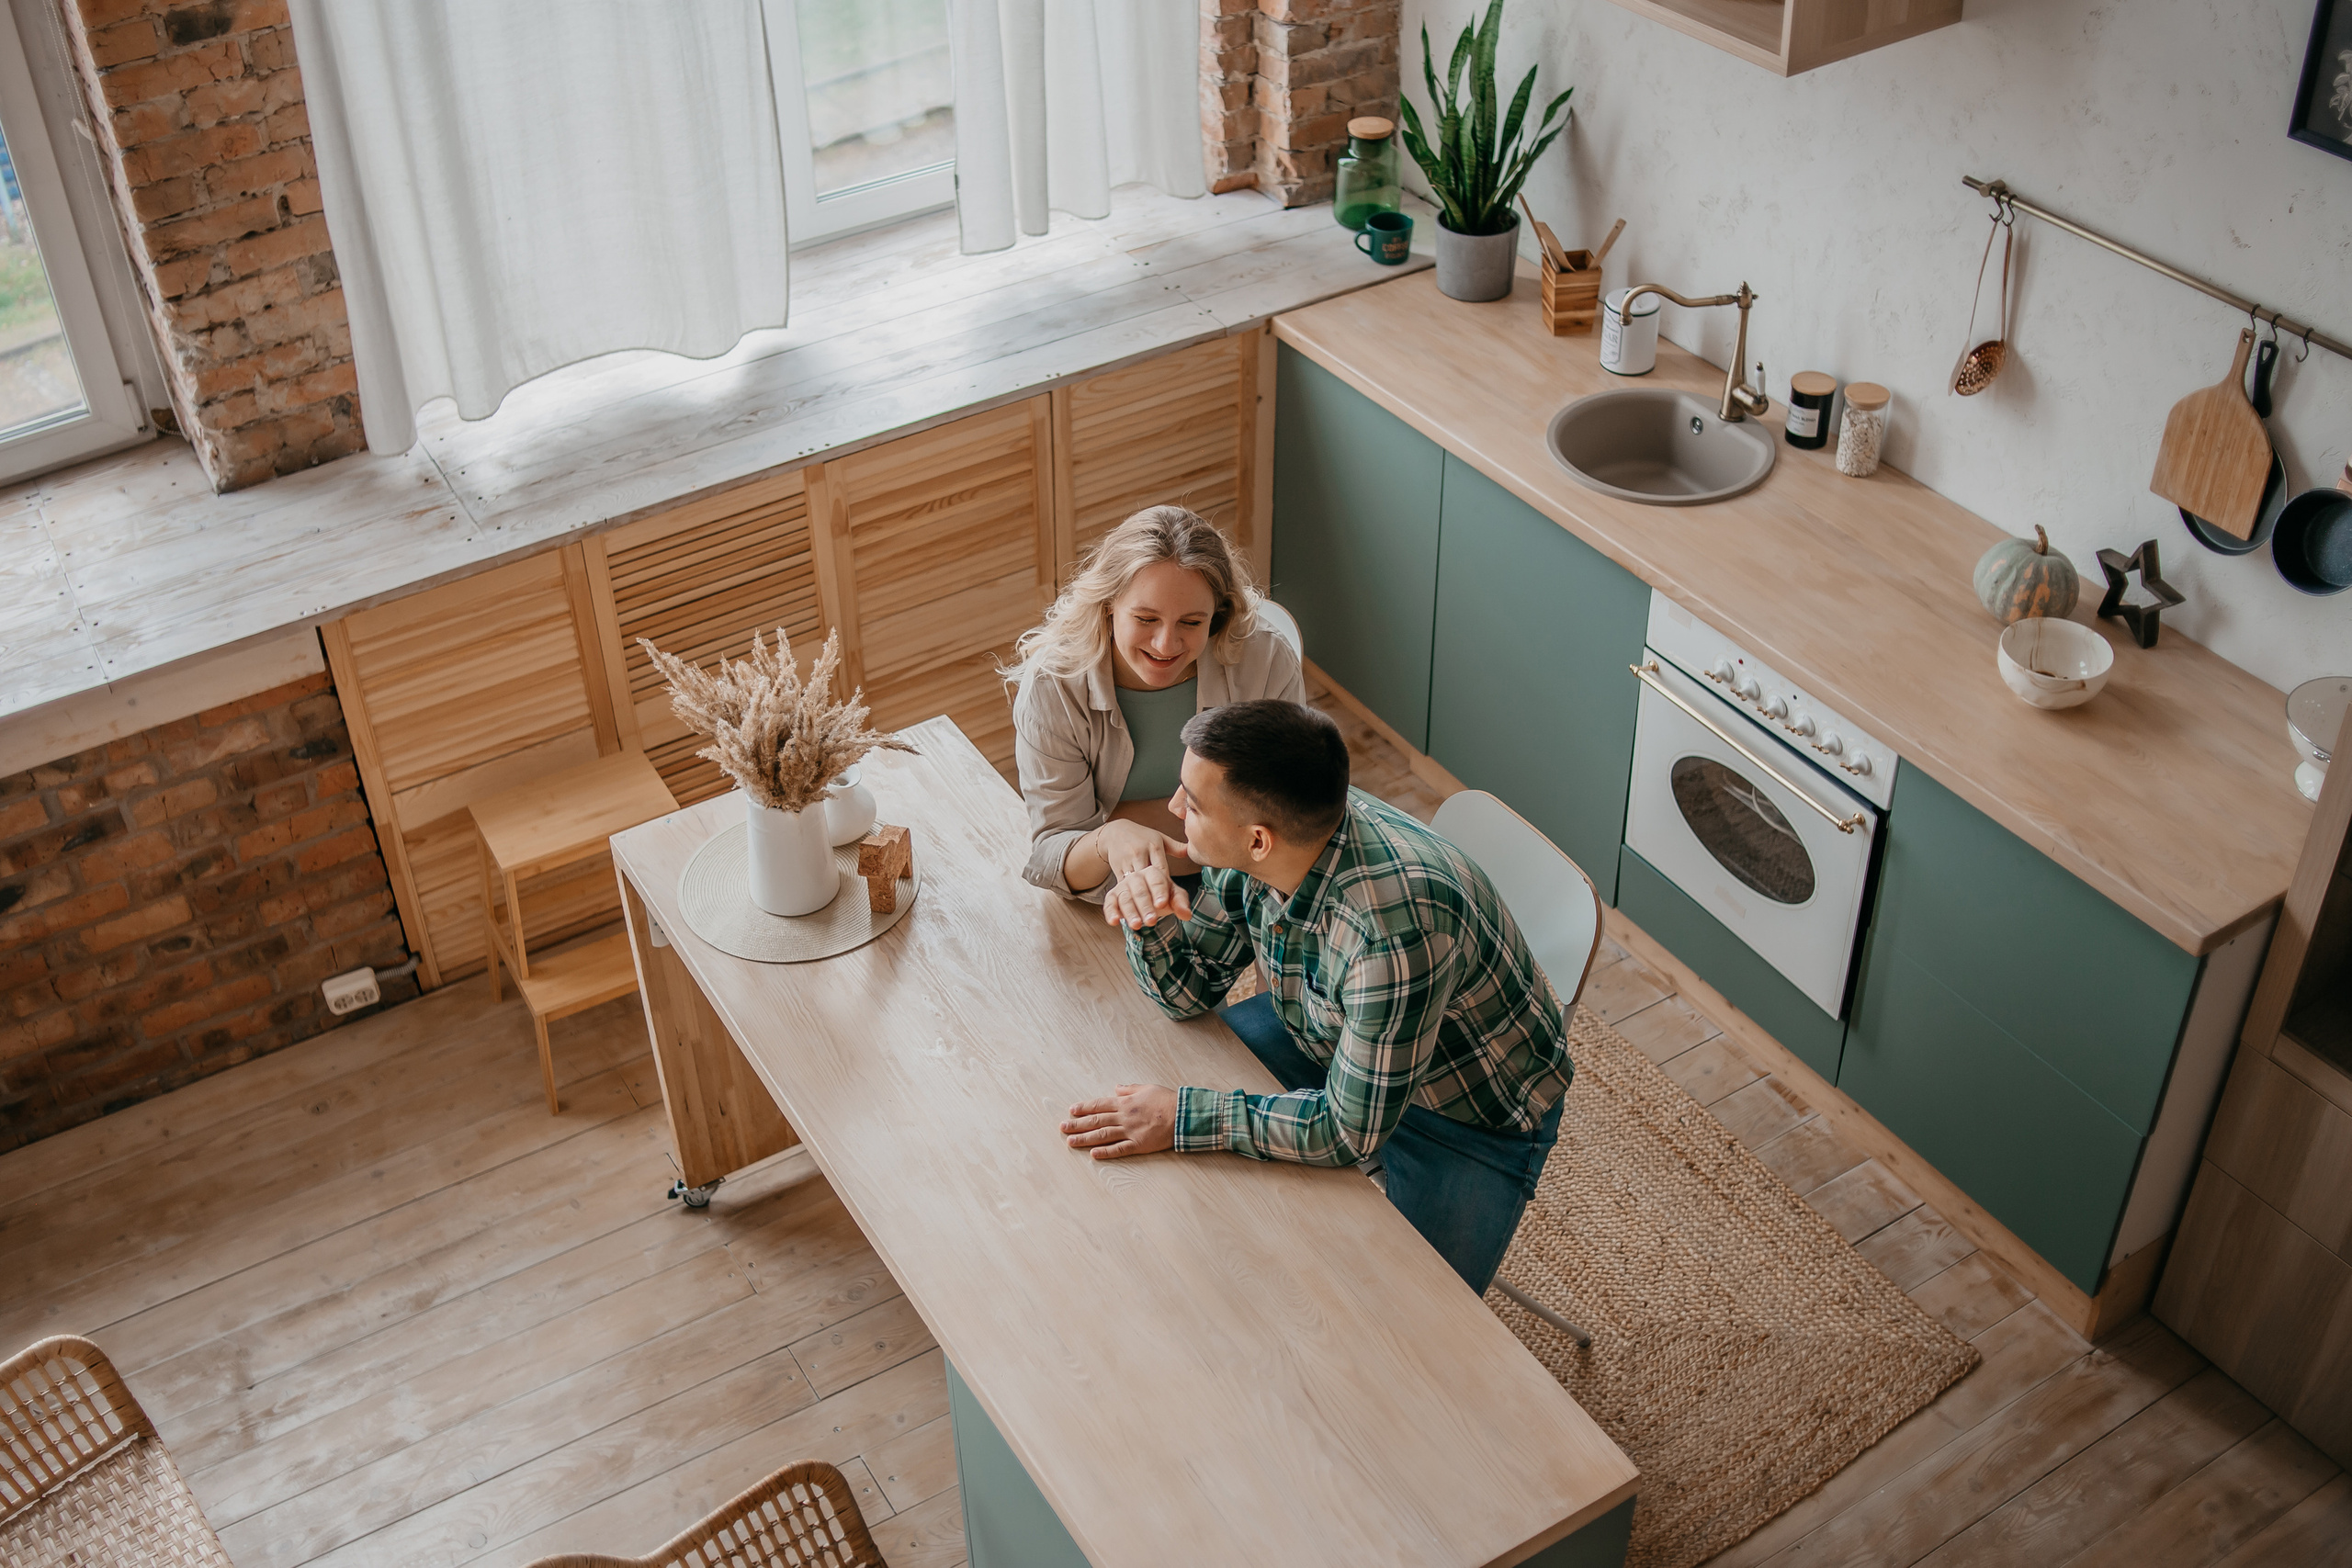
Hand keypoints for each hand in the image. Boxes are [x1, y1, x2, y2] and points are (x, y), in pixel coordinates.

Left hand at [1061, 1084, 1177, 1158]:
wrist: (1183, 1115)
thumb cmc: (1166, 1100)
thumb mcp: (1147, 1088)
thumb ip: (1129, 1089)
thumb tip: (1116, 1087)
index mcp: (1125, 1102)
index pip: (1099, 1104)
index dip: (1084, 1108)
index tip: (1071, 1111)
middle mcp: (1124, 1117)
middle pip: (1096, 1120)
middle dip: (1077, 1124)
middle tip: (1062, 1127)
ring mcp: (1130, 1131)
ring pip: (1103, 1135)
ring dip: (1085, 1138)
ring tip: (1070, 1142)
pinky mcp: (1138, 1144)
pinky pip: (1119, 1149)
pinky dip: (1106, 1152)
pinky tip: (1093, 1154)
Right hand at [1103, 864, 1191, 929]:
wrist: (1148, 897)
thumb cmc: (1162, 895)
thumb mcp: (1174, 896)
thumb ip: (1181, 903)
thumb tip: (1187, 915)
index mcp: (1153, 872)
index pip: (1156, 881)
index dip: (1159, 892)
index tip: (1162, 904)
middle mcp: (1136, 877)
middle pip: (1140, 891)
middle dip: (1145, 907)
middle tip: (1151, 921)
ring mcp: (1123, 886)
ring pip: (1125, 899)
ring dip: (1130, 912)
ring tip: (1137, 925)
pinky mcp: (1112, 897)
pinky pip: (1109, 904)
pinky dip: (1111, 912)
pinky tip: (1114, 921)